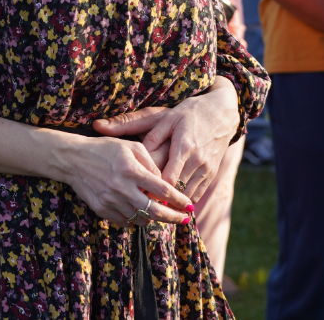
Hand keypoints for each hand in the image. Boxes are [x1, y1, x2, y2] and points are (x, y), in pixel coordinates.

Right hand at [51, 133, 192, 227]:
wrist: (72, 159)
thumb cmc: (104, 149)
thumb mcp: (130, 146)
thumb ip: (150, 163)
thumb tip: (165, 182)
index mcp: (131, 170)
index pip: (163, 191)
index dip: (180, 201)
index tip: (190, 206)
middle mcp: (122, 188)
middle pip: (155, 211)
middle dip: (174, 218)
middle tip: (184, 220)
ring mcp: (111, 201)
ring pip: (141, 219)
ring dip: (154, 219)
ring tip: (160, 215)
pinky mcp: (102, 209)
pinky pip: (124, 222)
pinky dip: (135, 220)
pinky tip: (139, 214)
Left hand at [94, 77, 240, 201]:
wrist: (223, 114)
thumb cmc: (188, 112)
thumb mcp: (161, 115)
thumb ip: (133, 125)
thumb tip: (100, 126)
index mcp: (182, 146)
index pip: (166, 178)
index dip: (150, 190)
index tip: (134, 195)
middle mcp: (197, 161)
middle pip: (176, 191)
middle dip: (159, 201)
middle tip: (137, 209)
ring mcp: (206, 169)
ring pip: (187, 196)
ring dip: (171, 204)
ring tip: (150, 210)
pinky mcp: (212, 174)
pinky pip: (196, 194)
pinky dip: (182, 200)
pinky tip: (167, 203)